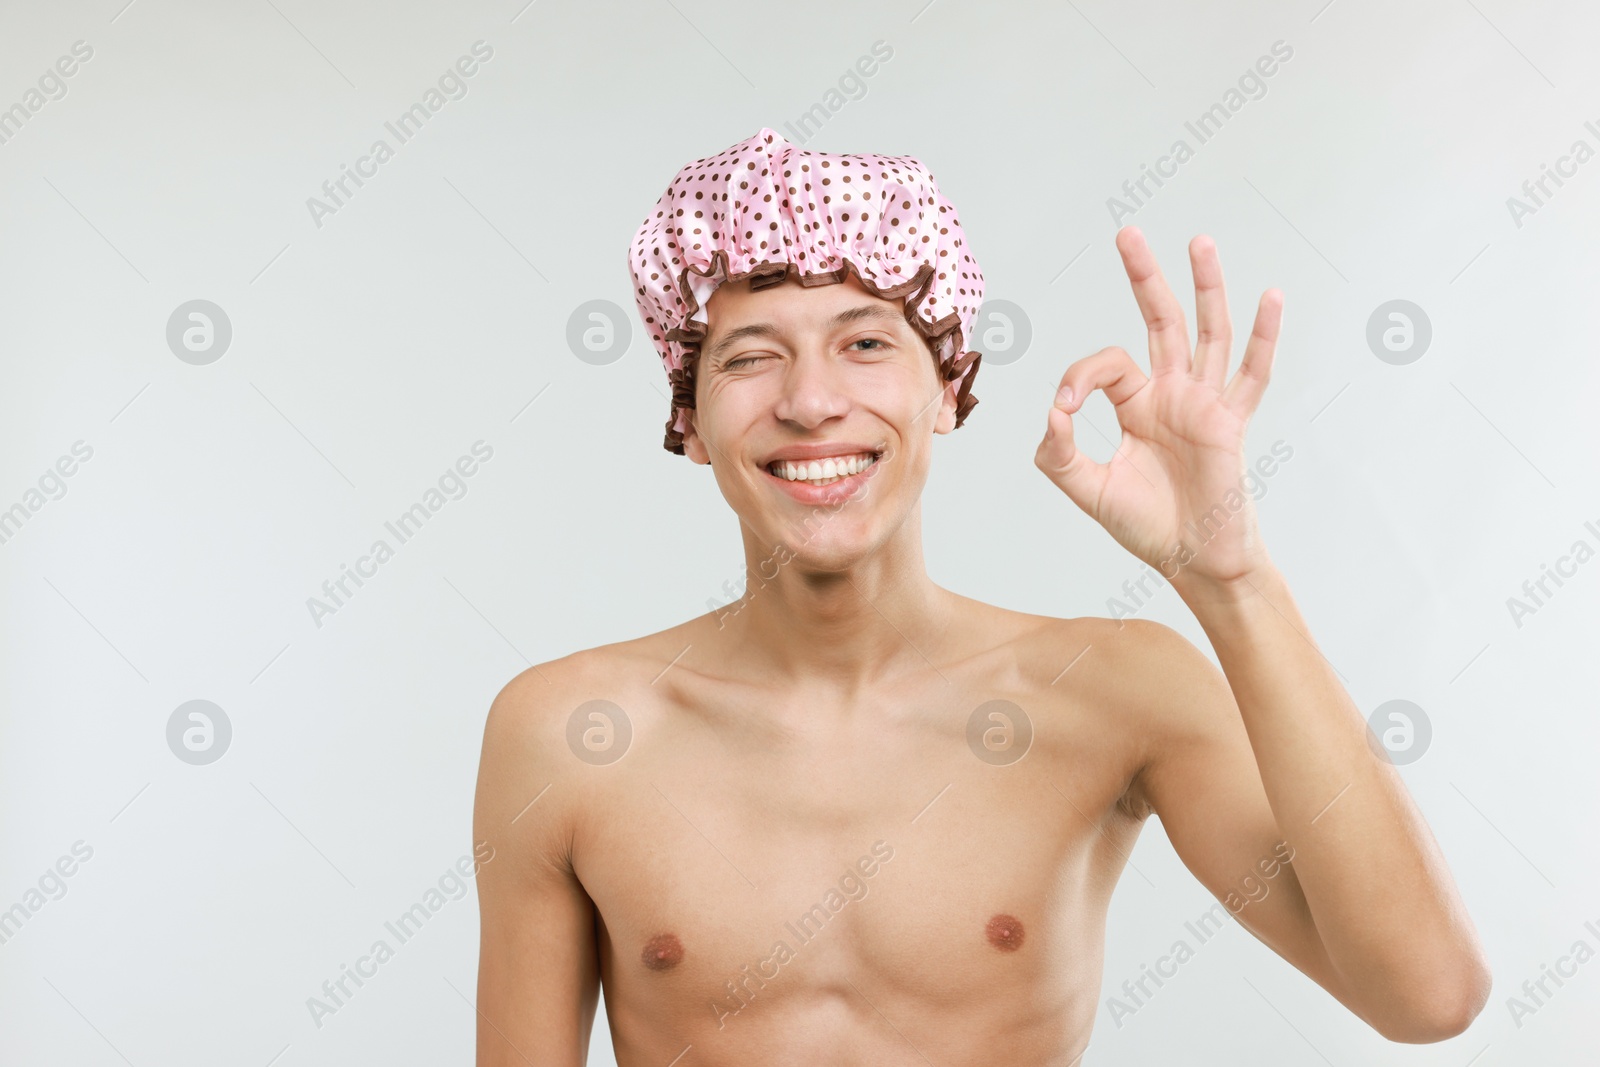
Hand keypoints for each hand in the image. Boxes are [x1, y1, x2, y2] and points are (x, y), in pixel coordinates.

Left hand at [1034, 226, 1282, 595]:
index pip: (1108, 364)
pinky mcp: (1231, 423)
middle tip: (1127, 234)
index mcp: (1136, 405)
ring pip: (1207, 333)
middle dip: (1144, 277)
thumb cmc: (1146, 526)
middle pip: (1159, 322)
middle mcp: (1171, 394)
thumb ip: (1057, 454)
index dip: (1081, 374)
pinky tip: (1270, 298)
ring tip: (1199, 242)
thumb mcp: (1086, 489)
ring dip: (1205, 288)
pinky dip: (1264, 337)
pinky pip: (1252, 374)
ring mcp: (1204, 404)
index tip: (1065, 404)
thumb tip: (1051, 411)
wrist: (1193, 561)